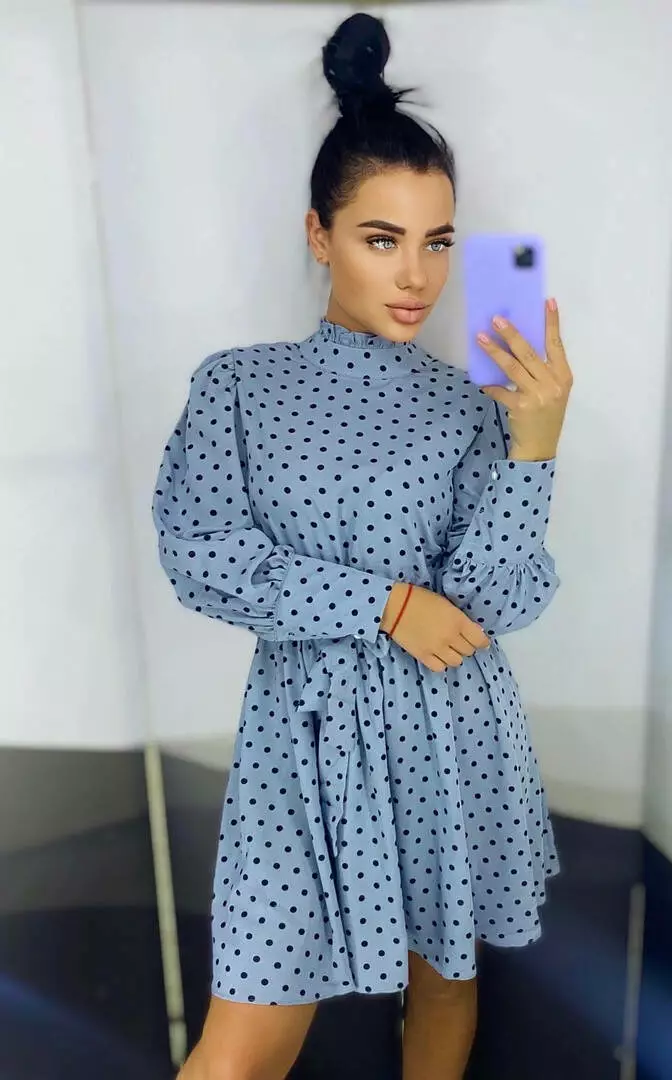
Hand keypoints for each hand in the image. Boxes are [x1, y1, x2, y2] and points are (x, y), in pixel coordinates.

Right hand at [381, 583, 489, 671]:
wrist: (395, 606)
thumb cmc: (421, 599)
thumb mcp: (446, 604)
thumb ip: (460, 619)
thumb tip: (474, 631)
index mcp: (458, 621)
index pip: (479, 640)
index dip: (483, 642)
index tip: (482, 642)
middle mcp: (450, 637)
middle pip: (468, 651)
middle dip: (467, 646)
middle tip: (461, 640)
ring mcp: (436, 648)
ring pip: (456, 661)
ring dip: (455, 655)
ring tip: (449, 648)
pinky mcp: (423, 656)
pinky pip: (439, 667)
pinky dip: (442, 663)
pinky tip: (438, 655)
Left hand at [476, 299, 572, 460]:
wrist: (540, 446)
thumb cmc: (546, 415)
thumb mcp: (553, 391)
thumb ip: (542, 371)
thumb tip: (519, 346)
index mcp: (563, 376)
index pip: (557, 344)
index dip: (552, 323)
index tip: (548, 302)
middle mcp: (552, 383)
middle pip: (529, 353)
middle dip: (511, 334)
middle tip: (496, 319)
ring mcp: (537, 395)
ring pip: (512, 367)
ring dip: (495, 351)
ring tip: (481, 338)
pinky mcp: (521, 407)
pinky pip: (500, 391)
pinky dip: (490, 385)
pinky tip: (481, 380)